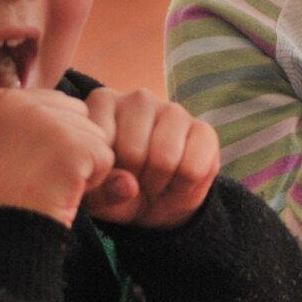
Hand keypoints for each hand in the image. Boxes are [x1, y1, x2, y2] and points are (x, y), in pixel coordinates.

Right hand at [0, 87, 115, 226]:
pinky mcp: (70, 144)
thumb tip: (88, 116)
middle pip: (80, 114)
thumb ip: (44, 126)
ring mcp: (44, 120)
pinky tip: (61, 191)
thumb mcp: (13, 150)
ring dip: (83, 165)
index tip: (26, 165)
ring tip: (48, 183)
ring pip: (97, 134)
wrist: (0, 233)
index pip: (57, 105)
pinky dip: (92, 181)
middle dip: (73, 148)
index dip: (53, 143)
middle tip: (40, 176)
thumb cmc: (5, 199)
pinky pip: (105, 157)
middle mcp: (18, 100)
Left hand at [81, 87, 219, 228]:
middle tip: (133, 181)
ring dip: (159, 184)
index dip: (103, 171)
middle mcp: (139, 99)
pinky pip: (193, 169)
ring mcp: (174, 110)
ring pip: (165, 159)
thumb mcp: (96, 196)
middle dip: (133, 179)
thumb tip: (130, 185)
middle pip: (133, 152)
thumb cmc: (115, 188)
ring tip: (153, 182)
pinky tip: (176, 182)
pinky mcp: (204, 130)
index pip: (100, 142)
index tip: (105, 174)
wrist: (154, 203)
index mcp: (103, 102)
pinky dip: (183, 187)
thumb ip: (102, 191)